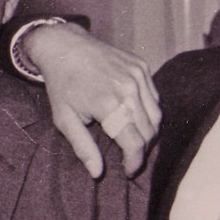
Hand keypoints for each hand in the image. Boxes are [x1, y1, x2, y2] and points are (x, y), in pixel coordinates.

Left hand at [22, 22, 159, 176]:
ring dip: (149, 132)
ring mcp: (138, 75)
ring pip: (157, 115)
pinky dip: (149, 111)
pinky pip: (155, 97)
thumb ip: (83, 147)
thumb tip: (97, 173)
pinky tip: (135, 116)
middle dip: (142, 150)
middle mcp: (128, 89)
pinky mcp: (142, 66)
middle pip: (150, 131)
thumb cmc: (62, 85)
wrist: (65, 47)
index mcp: (109, 105)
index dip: (134, 162)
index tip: (128, 171)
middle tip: (130, 158)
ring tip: (134, 140)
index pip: (135, 143)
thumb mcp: (64, 119)